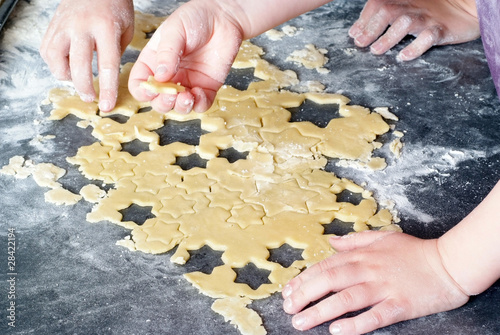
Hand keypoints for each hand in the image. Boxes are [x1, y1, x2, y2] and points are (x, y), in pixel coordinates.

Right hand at [40, 0, 133, 111]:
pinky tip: (67, 65)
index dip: (107, 89)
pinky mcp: (52, 26)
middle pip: (79, 67)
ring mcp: (63, 26)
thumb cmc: (114, 6)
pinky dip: (55, 64)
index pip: (107, 66)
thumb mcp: (126, 28)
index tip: (107, 106)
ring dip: (66, 76)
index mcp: (106, 28)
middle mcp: (82, 27)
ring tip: (77, 79)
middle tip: (91, 97)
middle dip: (85, 88)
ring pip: (56, 61)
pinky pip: (47, 52)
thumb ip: (117, 52)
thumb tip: (108, 78)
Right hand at [128, 0, 243, 113]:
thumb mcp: (174, 30)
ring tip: (186, 96)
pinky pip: (201, 105)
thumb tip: (160, 76)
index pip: (140, 83)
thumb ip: (167, 53)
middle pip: (158, 100)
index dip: (142, 91)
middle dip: (162, 102)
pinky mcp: (206, 88)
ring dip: (180, 106)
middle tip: (170, 94)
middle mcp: (168, 76)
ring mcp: (187, 83)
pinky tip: (199, 92)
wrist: (223, 18)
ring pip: (178, 107)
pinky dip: (199, 104)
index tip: (150, 89)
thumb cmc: (195, 18)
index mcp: (153, 62)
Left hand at [282, 231, 468, 333]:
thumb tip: (332, 242)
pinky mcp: (400, 305)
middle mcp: (369, 270)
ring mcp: (384, 287)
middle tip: (288, 308)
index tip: (288, 292)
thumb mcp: (382, 237)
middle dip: (305, 295)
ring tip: (301, 322)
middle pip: (330, 281)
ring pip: (346, 299)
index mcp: (363, 255)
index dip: (304, 279)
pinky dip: (355, 324)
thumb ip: (355, 240)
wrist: (449, 263)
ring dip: (321, 311)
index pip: (326, 266)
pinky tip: (337, 331)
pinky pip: (374, 316)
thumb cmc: (414, 251)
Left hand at [349, 0, 479, 60]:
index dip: (364, 18)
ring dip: (388, 37)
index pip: (378, 3)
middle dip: (371, 27)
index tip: (354, 34)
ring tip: (376, 50)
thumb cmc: (431, 9)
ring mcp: (428, 17)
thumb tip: (357, 31)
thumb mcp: (407, 6)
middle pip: (388, 11)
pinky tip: (404, 56)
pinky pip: (428, 37)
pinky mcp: (442, 29)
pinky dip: (415, 47)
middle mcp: (414, 6)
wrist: (467, 6)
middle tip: (360, 43)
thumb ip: (384, 14)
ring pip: (406, 23)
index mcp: (403, 0)